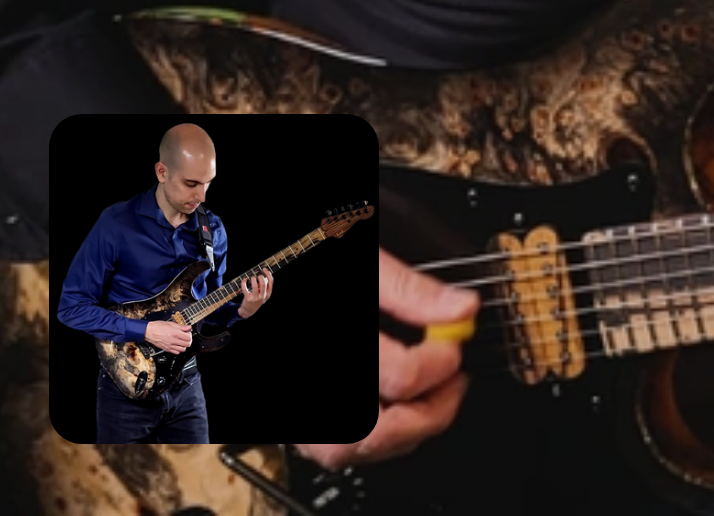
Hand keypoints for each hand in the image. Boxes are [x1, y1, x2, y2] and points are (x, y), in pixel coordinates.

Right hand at [144, 320, 191, 352]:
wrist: (148, 331)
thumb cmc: (157, 327)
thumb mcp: (171, 324)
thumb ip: (181, 326)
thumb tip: (188, 327)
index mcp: (175, 333)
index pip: (188, 337)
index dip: (190, 335)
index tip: (188, 333)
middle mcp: (173, 340)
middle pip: (187, 344)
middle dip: (188, 341)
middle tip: (186, 338)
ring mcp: (170, 345)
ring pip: (182, 349)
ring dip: (184, 346)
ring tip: (182, 342)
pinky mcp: (166, 349)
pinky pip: (176, 352)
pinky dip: (178, 350)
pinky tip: (177, 345)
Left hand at [237, 267, 272, 317]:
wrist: (249, 311)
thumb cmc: (256, 301)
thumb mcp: (263, 295)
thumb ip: (264, 287)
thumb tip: (262, 276)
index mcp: (268, 294)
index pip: (271, 282)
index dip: (268, 274)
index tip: (264, 269)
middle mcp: (262, 296)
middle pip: (263, 283)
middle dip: (260, 277)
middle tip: (257, 276)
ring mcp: (255, 298)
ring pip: (255, 285)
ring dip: (253, 279)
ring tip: (251, 278)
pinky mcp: (248, 298)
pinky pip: (245, 288)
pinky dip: (244, 283)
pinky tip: (244, 280)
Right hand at [294, 247, 479, 469]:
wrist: (253, 275)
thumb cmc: (292, 260)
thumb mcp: (358, 262)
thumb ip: (407, 288)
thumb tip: (460, 310)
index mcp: (321, 336)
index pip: (399, 377)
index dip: (440, 362)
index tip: (454, 341)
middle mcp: (301, 384)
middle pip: (370, 434)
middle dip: (428, 414)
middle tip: (452, 381)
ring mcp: (287, 411)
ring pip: (343, 453)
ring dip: (399, 434)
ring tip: (428, 397)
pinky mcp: (286, 419)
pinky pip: (324, 449)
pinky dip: (366, 440)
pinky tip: (390, 409)